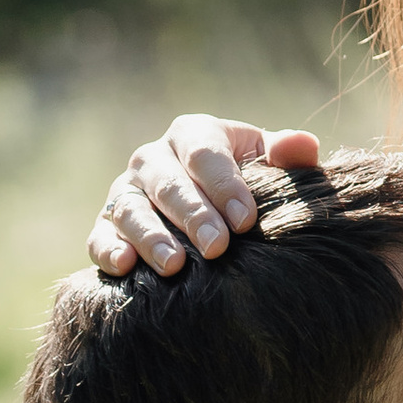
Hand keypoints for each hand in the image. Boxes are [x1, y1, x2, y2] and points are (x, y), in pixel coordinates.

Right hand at [87, 114, 322, 276]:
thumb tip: (302, 146)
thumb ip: (286, 155)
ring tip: (174, 265)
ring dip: (150, 236)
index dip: (225, 186)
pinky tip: (125, 267)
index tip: (247, 221)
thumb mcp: (267, 166)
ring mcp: (126, 192)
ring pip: (131, 210)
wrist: (212, 215)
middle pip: (168, 183)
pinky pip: (99, 236)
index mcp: (193, 135)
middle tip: (218, 247)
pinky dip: (108, 250)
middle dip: (192, 215)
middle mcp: (153, 159)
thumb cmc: (246, 187)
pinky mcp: (106, 225)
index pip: (204, 154)